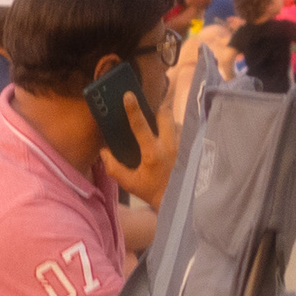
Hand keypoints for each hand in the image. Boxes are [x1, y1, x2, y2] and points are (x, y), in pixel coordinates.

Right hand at [111, 81, 174, 206]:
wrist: (179, 200)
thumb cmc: (151, 191)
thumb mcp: (129, 183)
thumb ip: (114, 167)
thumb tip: (103, 152)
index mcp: (152, 153)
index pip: (141, 126)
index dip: (134, 109)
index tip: (128, 95)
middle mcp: (170, 145)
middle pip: (165, 114)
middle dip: (157, 110)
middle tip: (151, 114)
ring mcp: (184, 145)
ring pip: (175, 121)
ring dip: (167, 122)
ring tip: (161, 132)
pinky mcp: (192, 147)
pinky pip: (183, 130)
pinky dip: (176, 131)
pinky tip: (171, 140)